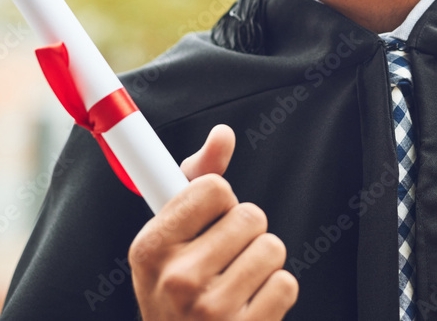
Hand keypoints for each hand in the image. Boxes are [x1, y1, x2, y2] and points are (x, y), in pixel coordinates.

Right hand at [129, 124, 298, 318]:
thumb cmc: (179, 291)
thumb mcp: (172, 237)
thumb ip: (198, 178)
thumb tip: (223, 134)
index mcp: (151, 248)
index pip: (214, 187)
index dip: (220, 202)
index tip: (209, 223)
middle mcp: (176, 280)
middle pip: (250, 215)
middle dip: (246, 232)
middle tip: (224, 258)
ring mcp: (209, 312)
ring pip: (272, 247)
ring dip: (263, 262)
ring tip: (237, 282)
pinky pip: (286, 283)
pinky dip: (275, 292)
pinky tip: (250, 306)